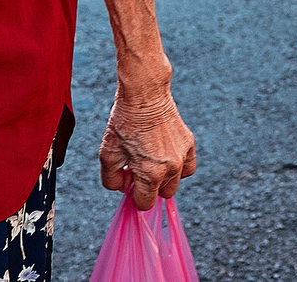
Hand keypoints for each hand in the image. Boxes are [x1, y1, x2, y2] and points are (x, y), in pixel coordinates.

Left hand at [99, 86, 195, 208]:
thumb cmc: (124, 122)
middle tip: (138, 168)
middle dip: (149, 187)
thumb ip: (112, 180)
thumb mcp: (107, 154)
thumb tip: (124, 188)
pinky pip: (188, 168)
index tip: (129, 181)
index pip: (145, 203)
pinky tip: (165, 157)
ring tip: (151, 160)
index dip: (134, 196)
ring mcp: (182, 156)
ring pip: (175, 183)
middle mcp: (171, 168)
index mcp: (151, 174)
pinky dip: (179, 168)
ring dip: (163, 178)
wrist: (145, 94)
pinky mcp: (189, 143)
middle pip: (162, 195)